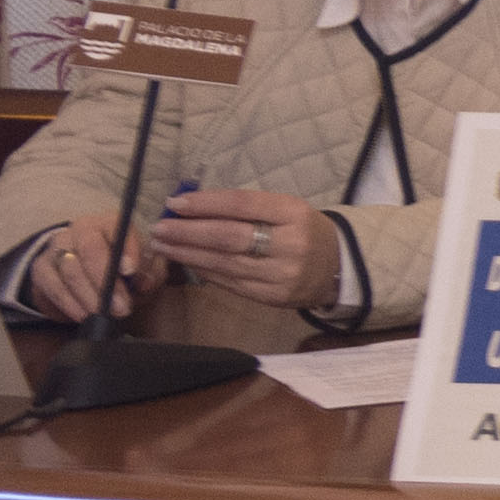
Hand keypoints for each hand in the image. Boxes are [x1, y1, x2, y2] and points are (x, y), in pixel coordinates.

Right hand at [13, 212, 164, 323]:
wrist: (87, 274)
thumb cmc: (123, 268)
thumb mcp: (145, 267)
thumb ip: (149, 272)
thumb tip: (143, 282)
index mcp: (110, 222)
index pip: (116, 228)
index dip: (125, 248)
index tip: (131, 271)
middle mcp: (81, 229)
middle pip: (90, 249)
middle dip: (106, 281)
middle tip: (121, 308)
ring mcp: (57, 247)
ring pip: (70, 270)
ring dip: (89, 297)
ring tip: (104, 315)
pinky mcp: (41, 268)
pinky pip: (53, 286)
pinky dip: (69, 303)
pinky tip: (83, 316)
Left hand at [155, 190, 342, 311]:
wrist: (339, 267)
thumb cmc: (303, 231)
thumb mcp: (286, 209)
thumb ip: (245, 208)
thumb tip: (191, 207)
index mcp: (295, 213)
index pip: (243, 205)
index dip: (206, 203)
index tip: (175, 202)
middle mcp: (290, 244)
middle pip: (229, 237)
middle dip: (188, 232)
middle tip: (160, 227)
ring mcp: (281, 274)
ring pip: (225, 263)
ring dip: (188, 254)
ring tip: (163, 245)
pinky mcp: (273, 297)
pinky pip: (230, 282)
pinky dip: (204, 271)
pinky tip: (186, 262)